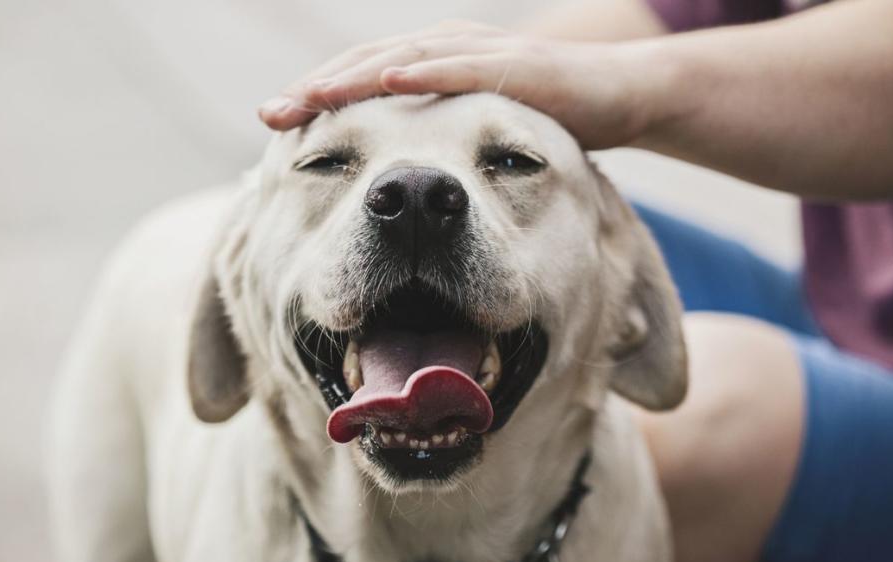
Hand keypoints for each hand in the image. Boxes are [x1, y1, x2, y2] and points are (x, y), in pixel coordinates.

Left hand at [257, 21, 660, 149]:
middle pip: (367, 64)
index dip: (317, 99)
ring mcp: (480, 53)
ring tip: (311, 96)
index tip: (274, 125)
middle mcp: (447, 50)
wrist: (622, 96)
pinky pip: (462, 66)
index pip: (362, 79)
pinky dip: (423, 69)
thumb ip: (438, 142)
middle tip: (270, 114)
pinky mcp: (516, 66)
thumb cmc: (546, 119)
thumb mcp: (479, 137)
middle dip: (317, 89)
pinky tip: (388, 78)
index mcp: (433, 65)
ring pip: (404, 57)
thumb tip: (392, 180)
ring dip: (354, 76)